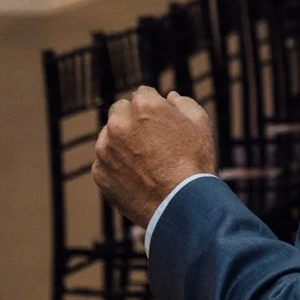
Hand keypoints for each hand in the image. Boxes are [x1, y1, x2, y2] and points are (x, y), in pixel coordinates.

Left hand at [94, 88, 217, 227]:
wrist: (181, 205)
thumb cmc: (195, 162)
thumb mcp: (200, 124)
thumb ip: (184, 103)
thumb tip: (170, 97)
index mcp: (143, 105)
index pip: (142, 93)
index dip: (155, 107)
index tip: (162, 121)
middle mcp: (118, 123)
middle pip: (120, 111)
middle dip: (132, 119)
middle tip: (151, 139)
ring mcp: (105, 149)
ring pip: (109, 137)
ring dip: (122, 143)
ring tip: (146, 162)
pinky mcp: (99, 173)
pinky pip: (105, 162)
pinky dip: (117, 166)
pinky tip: (137, 177)